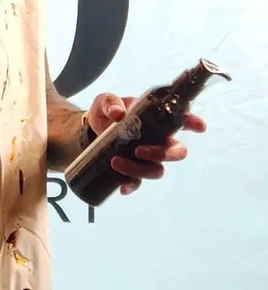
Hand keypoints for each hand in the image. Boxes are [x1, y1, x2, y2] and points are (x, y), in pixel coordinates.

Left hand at [87, 91, 206, 195]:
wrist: (90, 131)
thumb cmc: (106, 112)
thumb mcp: (105, 102)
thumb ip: (111, 103)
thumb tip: (118, 114)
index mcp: (157, 119)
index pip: (183, 120)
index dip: (194, 123)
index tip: (199, 126)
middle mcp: (158, 140)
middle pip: (177, 152)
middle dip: (162, 154)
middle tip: (139, 151)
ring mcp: (147, 158)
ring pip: (157, 170)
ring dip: (139, 169)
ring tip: (115, 161)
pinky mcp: (133, 171)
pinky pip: (138, 183)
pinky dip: (131, 186)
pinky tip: (122, 187)